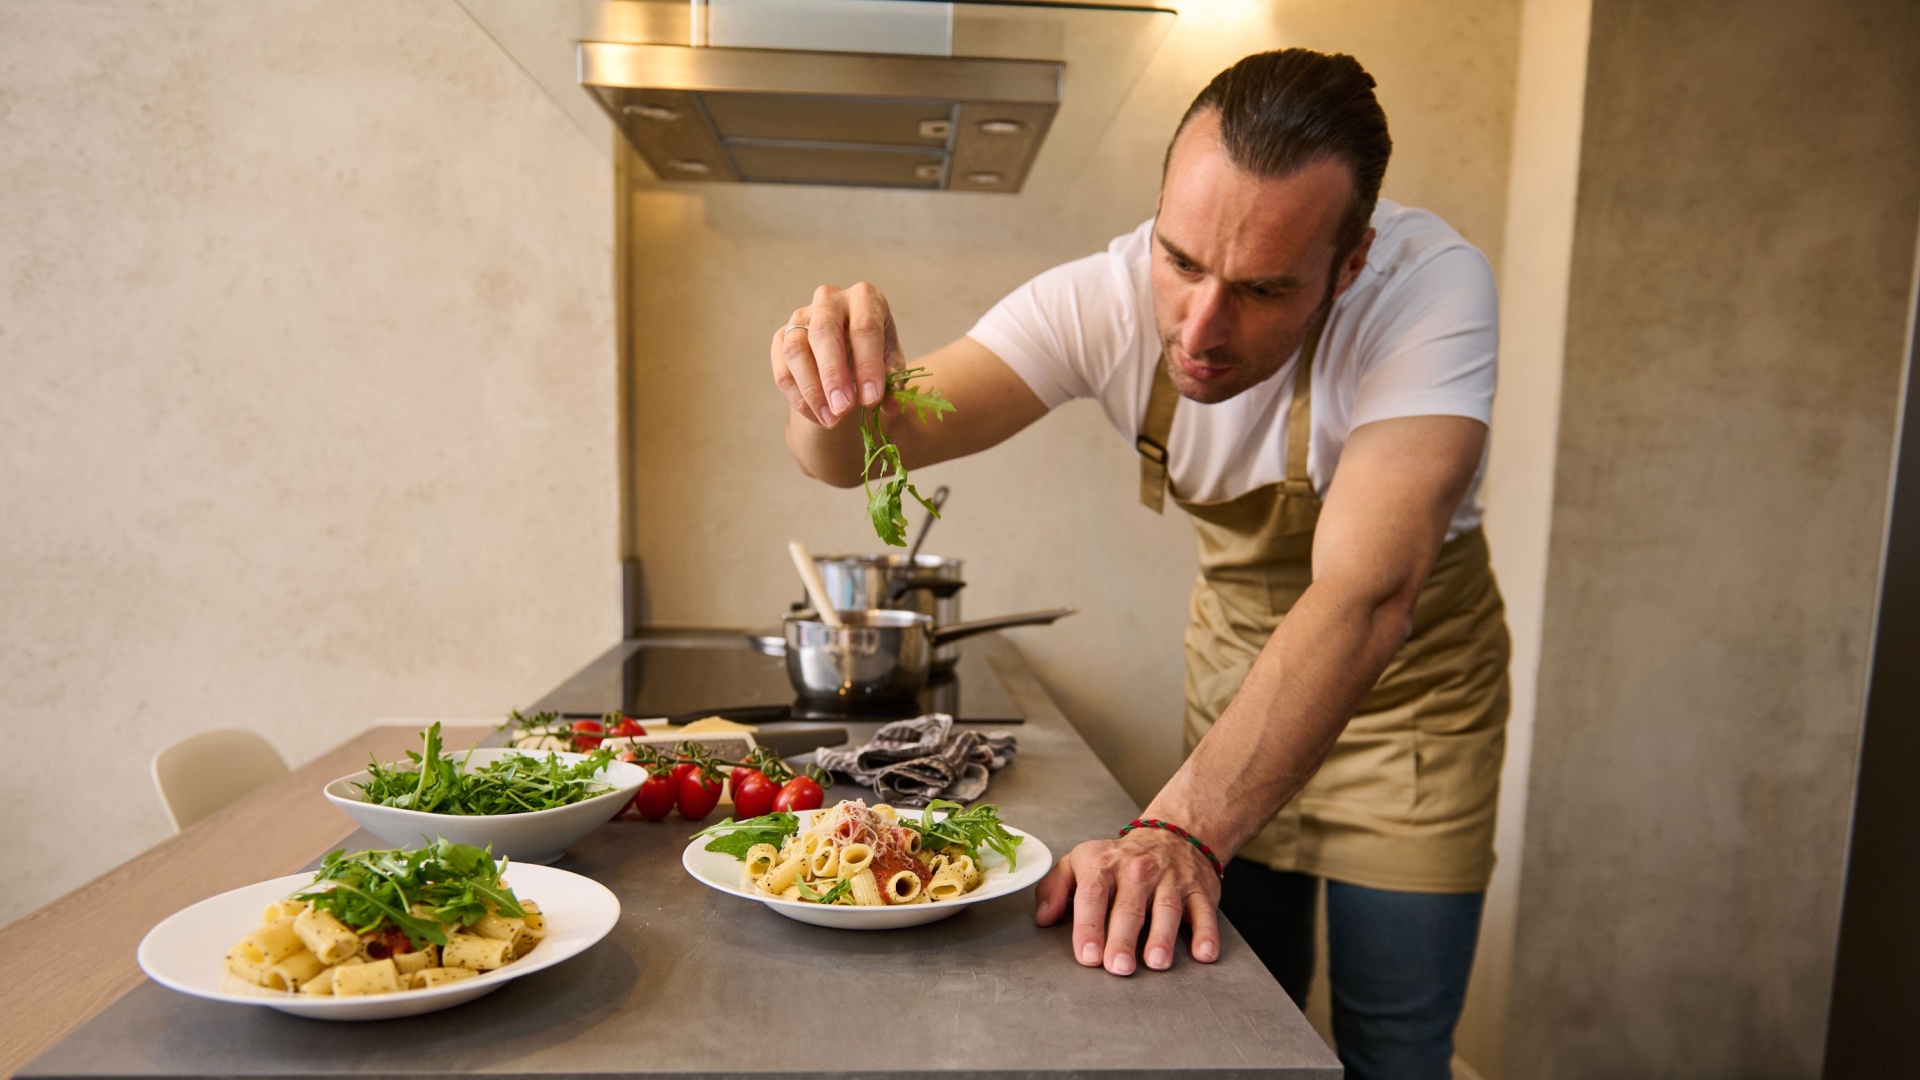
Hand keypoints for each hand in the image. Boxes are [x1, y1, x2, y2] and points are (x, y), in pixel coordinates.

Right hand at [770, 282, 904, 428]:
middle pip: (823, 332)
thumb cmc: (875, 350)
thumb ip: (892, 382)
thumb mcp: (891, 362)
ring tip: (831, 420)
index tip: (872, 400)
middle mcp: (829, 300)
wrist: (849, 346)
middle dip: (833, 375)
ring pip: (795, 350)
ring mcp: (800, 316)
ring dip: (811, 389)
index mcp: (864, 298)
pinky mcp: (782, 337)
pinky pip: (782, 369)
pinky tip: (818, 416)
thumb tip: (891, 406)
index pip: (864, 327)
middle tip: (843, 409)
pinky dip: (798, 397)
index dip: (868, 365)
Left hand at [1034, 828, 1221, 974]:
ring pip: (1166, 908)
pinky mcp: (1199, 891)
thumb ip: (1055, 888)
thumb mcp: (1080, 862)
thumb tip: (1043, 918)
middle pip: (1129, 907)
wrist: (1172, 835)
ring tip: (1155, 962)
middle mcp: (1137, 871)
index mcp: (1103, 866)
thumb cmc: (1120, 860)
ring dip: (1162, 937)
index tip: (1088, 955)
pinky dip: (1206, 933)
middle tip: (1117, 967)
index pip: (1092, 896)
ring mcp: (1170, 880)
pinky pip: (1204, 912)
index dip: (1088, 926)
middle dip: (1122, 938)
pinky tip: (1203, 953)